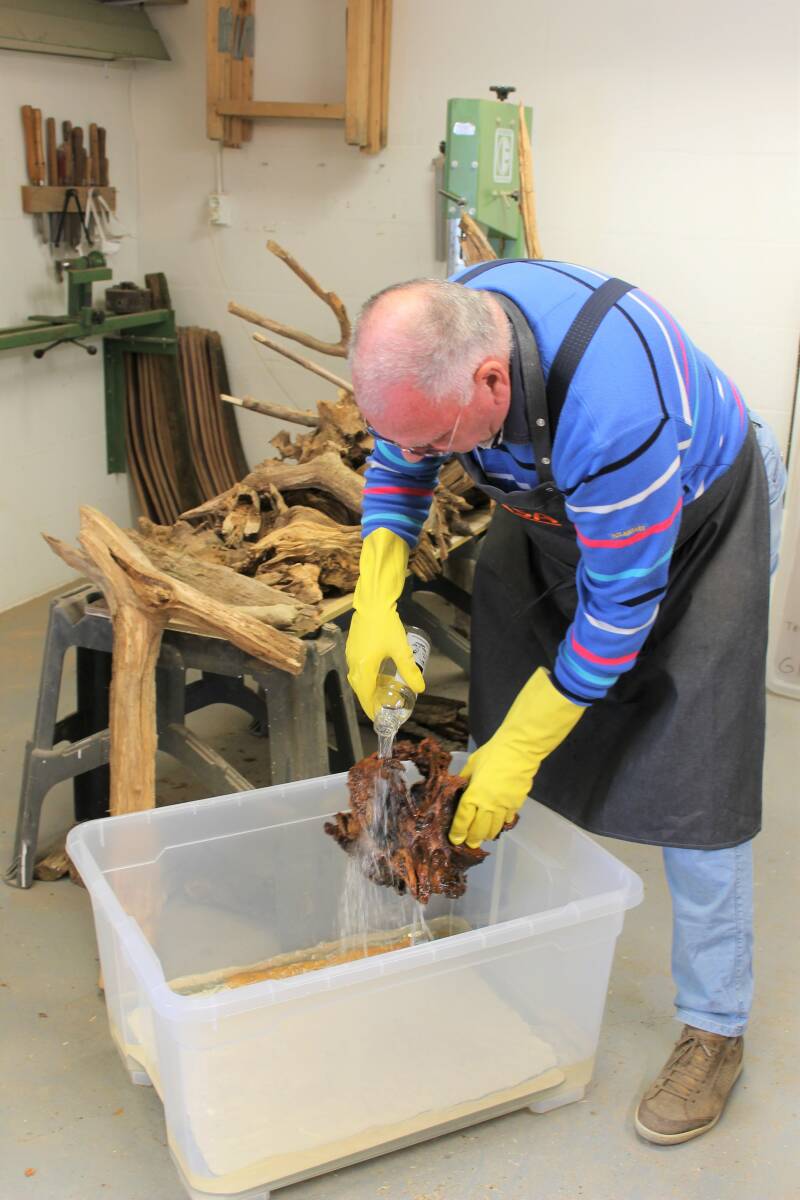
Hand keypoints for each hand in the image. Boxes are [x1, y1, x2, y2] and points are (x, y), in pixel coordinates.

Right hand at [346, 529, 424, 718]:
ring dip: (367, 688)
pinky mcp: (352, 646)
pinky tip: (377, 674)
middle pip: (359, 689)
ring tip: (381, 693)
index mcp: (363, 667)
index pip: (365, 695)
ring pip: (357, 678)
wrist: (372, 602)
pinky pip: (357, 668)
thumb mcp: (400, 649)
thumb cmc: (386, 625)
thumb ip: (409, 670)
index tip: (378, 718)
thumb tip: (421, 688)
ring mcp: (351, 654)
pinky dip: (365, 677)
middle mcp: (353, 663)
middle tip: (381, 708)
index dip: (371, 708)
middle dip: (369, 700)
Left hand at [449, 668, 584, 847]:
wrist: (519, 750)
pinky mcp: (516, 804)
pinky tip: (497, 824)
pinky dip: (501, 824)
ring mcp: (504, 807)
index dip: (458, 832)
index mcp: (474, 794)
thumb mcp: (472, 765)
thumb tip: (459, 787)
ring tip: (481, 837)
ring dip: (486, 835)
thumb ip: (465, 779)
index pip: (463, 819)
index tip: (455, 840)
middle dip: (472, 839)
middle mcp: (488, 805)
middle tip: (469, 843)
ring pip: (494, 828)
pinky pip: (506, 820)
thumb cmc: (492, 753)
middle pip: (479, 830)